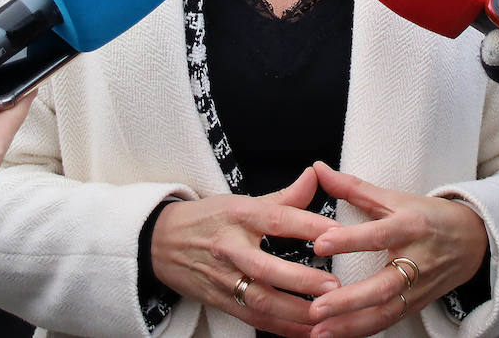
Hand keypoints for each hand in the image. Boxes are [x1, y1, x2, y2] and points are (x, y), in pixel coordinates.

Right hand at [150, 167, 339, 337]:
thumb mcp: (242, 201)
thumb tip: (316, 175)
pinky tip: (306, 331)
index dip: (309, 226)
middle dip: (301, 280)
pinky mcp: (220, 301)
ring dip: (295, 312)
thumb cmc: (208, 218)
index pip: (278, 220)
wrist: (160, 242)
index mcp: (239, 215)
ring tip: (326, 314)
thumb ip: (284, 196)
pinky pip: (253, 318)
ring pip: (261, 300)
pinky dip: (281, 328)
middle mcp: (231, 248)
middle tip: (333, 286)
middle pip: (266, 267)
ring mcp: (223, 278)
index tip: (339, 234)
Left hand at [308, 161, 487, 337]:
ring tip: (318, 330)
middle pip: (383, 285)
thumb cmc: (429, 215)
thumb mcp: (395, 198)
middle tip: (316, 307)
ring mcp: (419, 287)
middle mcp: (417, 260)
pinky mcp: (417, 305)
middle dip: (349, 300)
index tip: (319, 244)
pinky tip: (336, 335)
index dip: (350, 240)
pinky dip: (361, 330)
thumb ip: (354, 187)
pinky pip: (388, 322)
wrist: (474, 239)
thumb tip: (318, 169)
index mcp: (411, 226)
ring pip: (385, 311)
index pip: (379, 235)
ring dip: (350, 324)